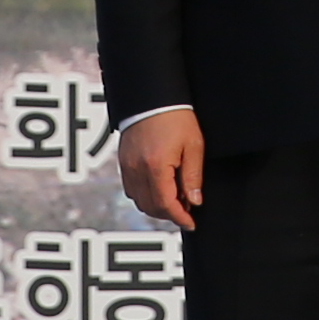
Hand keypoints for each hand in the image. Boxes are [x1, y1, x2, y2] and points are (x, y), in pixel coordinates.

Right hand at [115, 106, 206, 229]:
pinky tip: (160, 188)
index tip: (192, 223)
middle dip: (169, 214)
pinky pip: (131, 189)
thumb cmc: (176, 117)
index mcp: (156, 167)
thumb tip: (195, 201)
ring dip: (156, 206)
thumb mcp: (193, 146)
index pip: (166, 205)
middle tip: (186, 210)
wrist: (152, 96)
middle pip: (151, 207)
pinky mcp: (123, 161)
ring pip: (139, 201)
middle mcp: (137, 170)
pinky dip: (145, 195)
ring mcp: (127, 166)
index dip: (180, 218)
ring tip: (175, 198)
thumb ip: (193, 177)